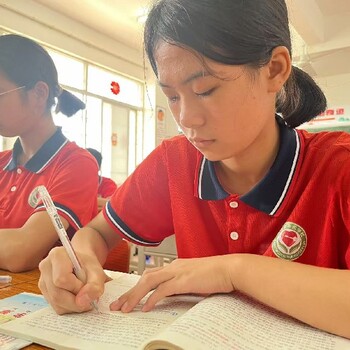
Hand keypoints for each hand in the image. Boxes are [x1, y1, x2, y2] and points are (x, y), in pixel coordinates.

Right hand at [38, 247, 108, 313]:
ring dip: (74, 305)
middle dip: (76, 300)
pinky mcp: (45, 292)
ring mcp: (43, 280)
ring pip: (56, 303)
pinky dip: (69, 307)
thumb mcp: (97, 271)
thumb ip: (94, 285)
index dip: (77, 288)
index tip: (88, 286)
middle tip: (89, 296)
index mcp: (57, 255)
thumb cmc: (88, 264)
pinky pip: (56, 307)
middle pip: (57, 294)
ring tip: (84, 295)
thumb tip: (83, 302)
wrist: (82, 261)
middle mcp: (46, 267)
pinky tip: (77, 298)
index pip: (62, 279)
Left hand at [111, 255, 235, 312]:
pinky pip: (163, 290)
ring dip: (135, 296)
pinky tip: (145, 308)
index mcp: (174, 266)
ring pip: (148, 282)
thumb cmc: (215, 274)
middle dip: (129, 292)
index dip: (136, 287)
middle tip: (117, 305)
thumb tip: (170, 295)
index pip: (150, 275)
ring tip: (125, 309)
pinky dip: (152, 299)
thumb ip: (181, 284)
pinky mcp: (184, 280)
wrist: (229, 269)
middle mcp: (172, 267)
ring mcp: (178, 272)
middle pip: (144, 278)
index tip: (126, 298)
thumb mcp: (193, 279)